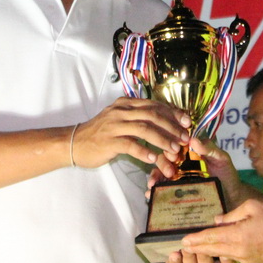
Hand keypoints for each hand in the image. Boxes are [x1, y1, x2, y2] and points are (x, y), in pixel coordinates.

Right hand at [71, 97, 190, 176]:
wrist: (75, 143)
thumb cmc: (101, 133)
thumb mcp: (120, 119)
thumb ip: (138, 118)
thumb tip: (165, 125)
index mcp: (126, 104)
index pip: (154, 104)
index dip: (173, 113)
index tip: (187, 121)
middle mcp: (121, 111)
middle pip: (153, 115)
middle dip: (172, 126)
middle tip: (184, 137)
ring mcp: (114, 125)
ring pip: (144, 129)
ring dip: (162, 139)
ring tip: (174, 149)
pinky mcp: (109, 141)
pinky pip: (130, 145)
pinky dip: (144, 151)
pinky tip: (153, 159)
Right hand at [161, 136, 248, 207]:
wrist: (232, 197)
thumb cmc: (226, 174)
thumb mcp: (221, 158)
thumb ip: (209, 149)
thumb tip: (193, 140)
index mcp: (189, 151)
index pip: (175, 144)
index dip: (171, 147)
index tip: (175, 154)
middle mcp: (180, 163)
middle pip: (164, 158)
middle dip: (162, 163)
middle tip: (169, 171)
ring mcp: (176, 178)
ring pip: (159, 173)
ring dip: (154, 177)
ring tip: (153, 184)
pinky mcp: (176, 192)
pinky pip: (162, 190)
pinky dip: (154, 192)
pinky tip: (151, 194)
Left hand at [180, 198, 262, 262]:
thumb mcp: (252, 207)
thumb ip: (231, 214)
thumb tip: (217, 221)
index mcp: (239, 235)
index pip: (211, 238)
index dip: (196, 240)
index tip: (183, 241)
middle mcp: (241, 252)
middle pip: (214, 250)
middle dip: (199, 249)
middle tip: (185, 247)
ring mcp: (249, 261)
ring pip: (226, 256)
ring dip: (214, 252)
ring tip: (202, 248)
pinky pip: (239, 260)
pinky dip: (231, 254)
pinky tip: (230, 248)